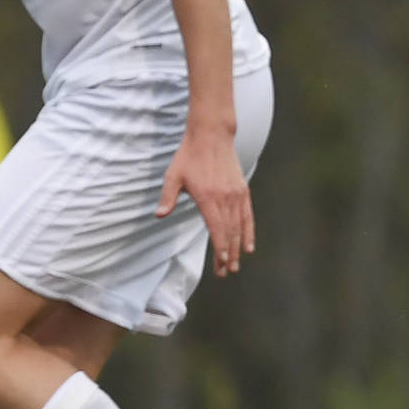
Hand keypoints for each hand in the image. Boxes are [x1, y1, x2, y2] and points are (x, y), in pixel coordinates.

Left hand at [156, 126, 254, 275]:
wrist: (211, 137)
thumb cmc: (188, 157)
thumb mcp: (173, 176)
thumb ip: (167, 197)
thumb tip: (159, 215)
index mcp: (208, 197)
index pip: (216, 228)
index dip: (220, 247)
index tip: (222, 262)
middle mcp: (226, 198)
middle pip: (229, 232)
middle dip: (229, 254)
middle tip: (227, 272)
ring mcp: (236, 195)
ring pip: (240, 226)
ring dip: (239, 247)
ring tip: (236, 265)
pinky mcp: (242, 191)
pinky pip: (248, 216)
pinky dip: (249, 232)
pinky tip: (249, 246)